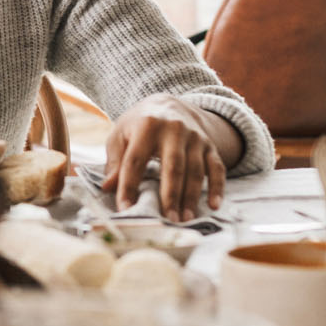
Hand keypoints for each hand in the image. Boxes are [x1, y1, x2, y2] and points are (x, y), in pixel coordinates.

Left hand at [104, 95, 230, 221]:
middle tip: (168, 220)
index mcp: (147, 126)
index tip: (125, 209)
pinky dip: (218, 187)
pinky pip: (217, 167)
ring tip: (185, 220)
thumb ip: (115, 162)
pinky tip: (214, 206)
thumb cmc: (139, 126)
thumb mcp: (120, 136)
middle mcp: (174, 130)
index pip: (135, 160)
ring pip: (195, 171)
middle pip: (173, 166)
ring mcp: (195, 138)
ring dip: (191, 197)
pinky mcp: (210, 146)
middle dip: (170, 195)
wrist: (170, 105)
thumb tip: (108, 188)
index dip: (129, 186)